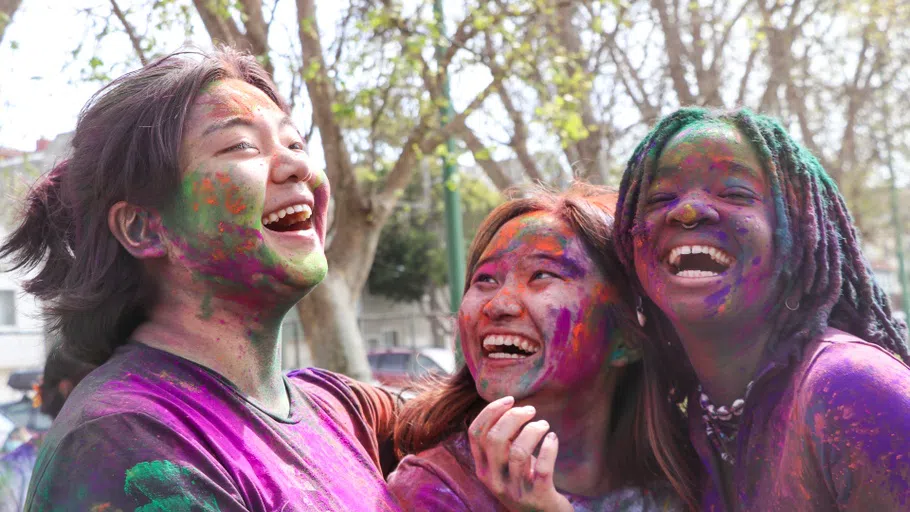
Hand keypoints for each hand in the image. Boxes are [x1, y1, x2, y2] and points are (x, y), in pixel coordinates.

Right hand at [468, 396, 573, 511]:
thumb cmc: (525, 482)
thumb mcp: (505, 464)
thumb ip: (501, 442)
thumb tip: (507, 407)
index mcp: (483, 469)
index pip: (475, 434)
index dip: (490, 412)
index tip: (509, 400)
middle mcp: (494, 480)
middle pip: (495, 439)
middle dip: (513, 417)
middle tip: (530, 411)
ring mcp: (515, 491)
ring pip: (518, 452)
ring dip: (532, 431)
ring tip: (544, 425)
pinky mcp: (538, 497)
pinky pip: (542, 468)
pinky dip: (549, 448)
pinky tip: (553, 438)